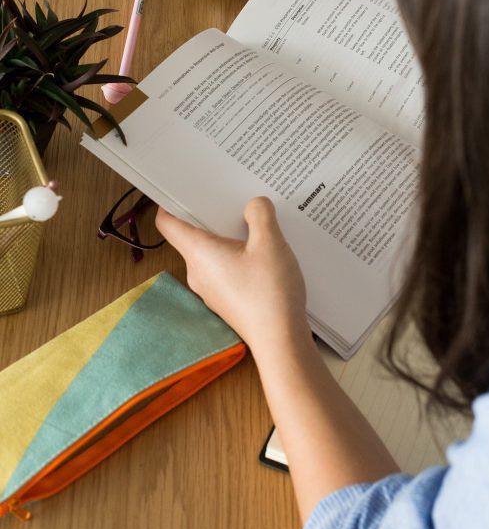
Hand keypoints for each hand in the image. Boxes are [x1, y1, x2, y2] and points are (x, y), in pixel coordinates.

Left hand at [156, 197, 308, 352]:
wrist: (281, 341)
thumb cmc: (269, 293)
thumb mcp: (270, 242)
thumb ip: (260, 215)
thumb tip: (254, 205)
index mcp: (198, 253)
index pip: (168, 222)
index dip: (171, 202)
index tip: (184, 187)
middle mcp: (198, 271)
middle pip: (194, 235)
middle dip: (213, 215)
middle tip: (234, 199)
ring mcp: (212, 288)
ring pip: (213, 252)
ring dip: (231, 237)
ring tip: (257, 224)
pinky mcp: (228, 298)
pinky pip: (227, 269)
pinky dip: (240, 257)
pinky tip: (264, 254)